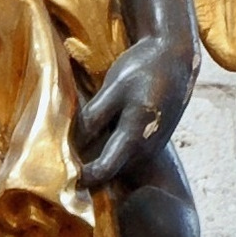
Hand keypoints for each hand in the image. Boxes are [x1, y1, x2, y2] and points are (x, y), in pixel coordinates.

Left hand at [74, 29, 194, 193]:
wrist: (176, 59)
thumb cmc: (144, 70)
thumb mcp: (114, 89)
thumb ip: (94, 117)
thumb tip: (72, 144)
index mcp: (135, 137)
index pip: (103, 171)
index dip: (80, 177)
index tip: (58, 174)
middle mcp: (147, 150)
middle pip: (110, 172)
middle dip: (87, 171)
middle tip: (58, 162)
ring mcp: (152, 148)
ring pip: (118, 164)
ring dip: (98, 161)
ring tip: (73, 150)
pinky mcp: (153, 142)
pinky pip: (126, 155)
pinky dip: (109, 151)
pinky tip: (95, 136)